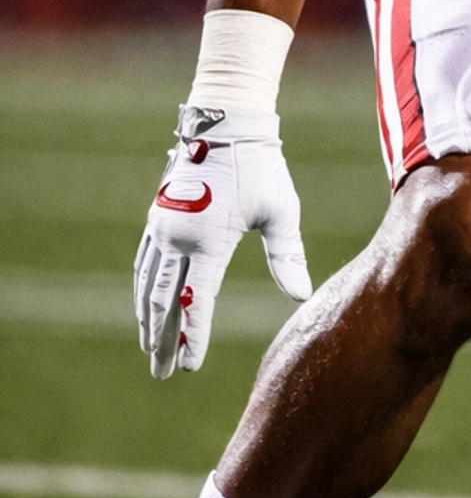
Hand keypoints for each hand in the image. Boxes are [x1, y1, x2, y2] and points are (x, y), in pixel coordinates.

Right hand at [134, 106, 311, 377]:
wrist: (228, 124)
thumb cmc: (262, 168)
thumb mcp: (281, 212)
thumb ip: (287, 256)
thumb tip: (300, 296)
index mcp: (209, 240)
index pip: (198, 301)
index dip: (193, 336)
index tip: (189, 366)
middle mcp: (178, 237)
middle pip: (165, 301)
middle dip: (163, 340)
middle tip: (163, 373)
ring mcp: (163, 227)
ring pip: (149, 285)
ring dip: (148, 319)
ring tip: (150, 350)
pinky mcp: (158, 217)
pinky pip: (144, 263)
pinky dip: (143, 290)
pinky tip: (145, 307)